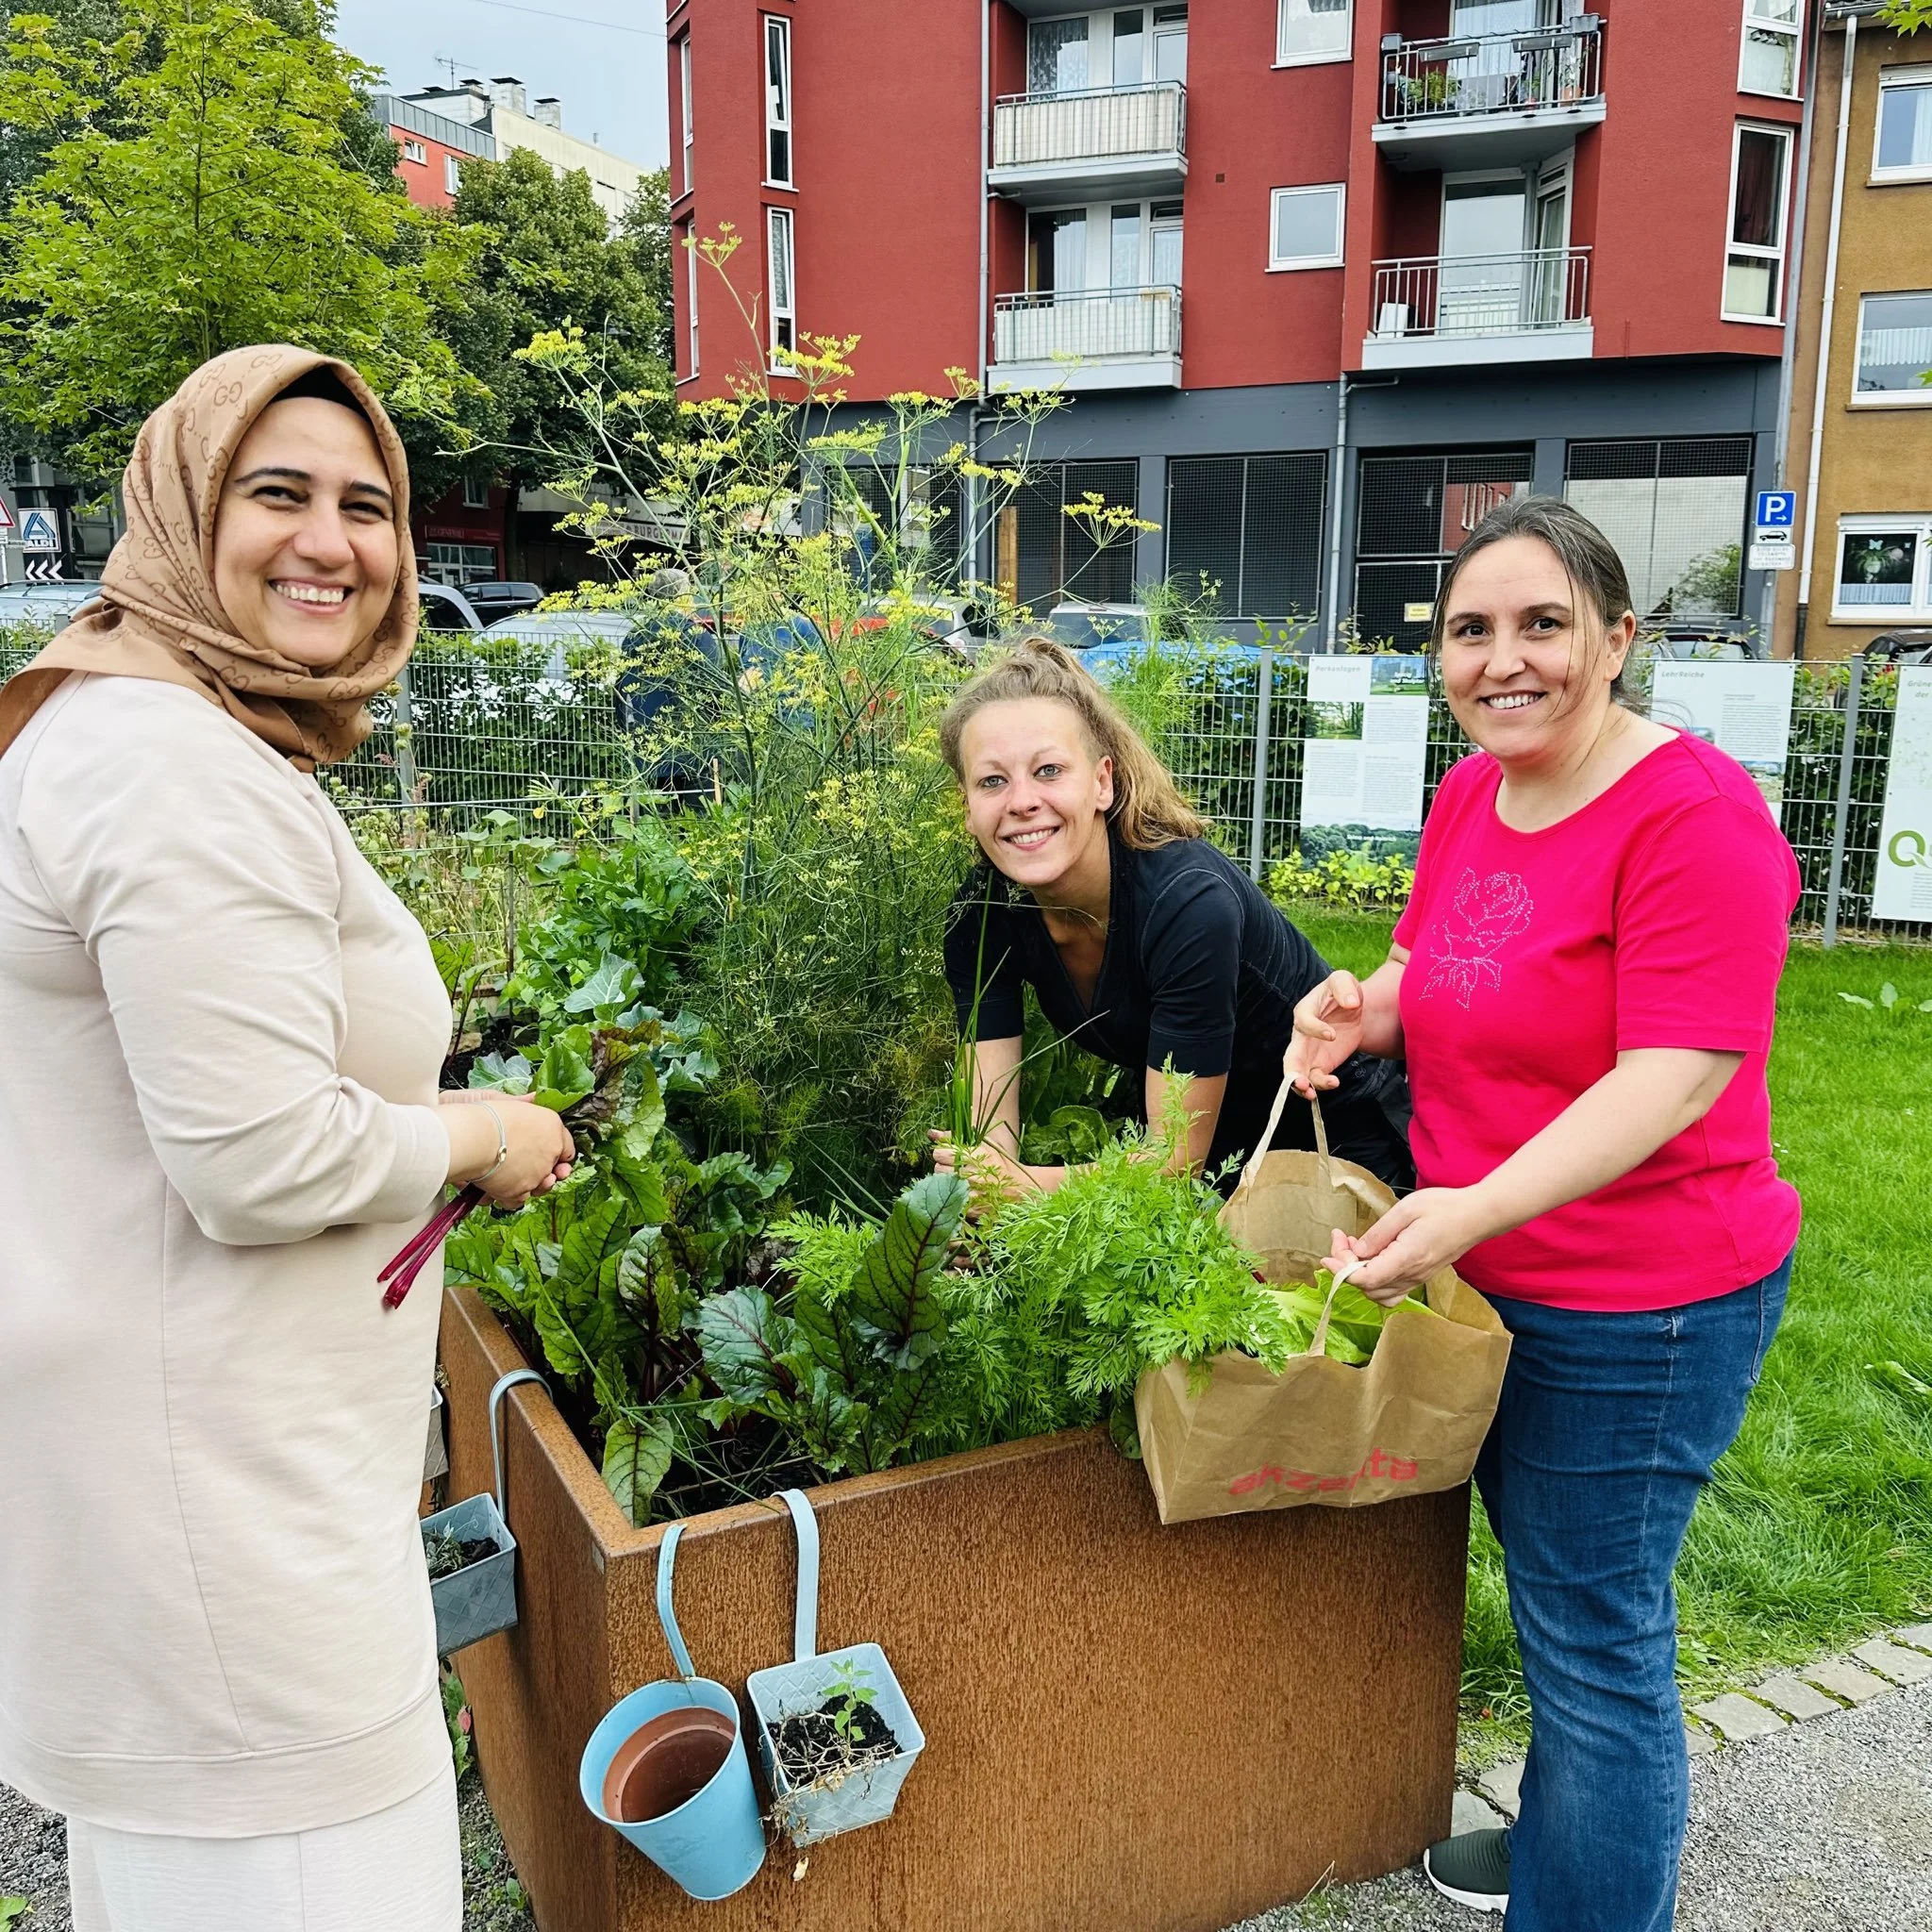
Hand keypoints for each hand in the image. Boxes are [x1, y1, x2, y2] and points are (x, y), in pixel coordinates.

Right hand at [441, 1091, 574, 1208]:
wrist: (471, 1138)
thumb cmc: (486, 1117)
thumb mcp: (509, 1102)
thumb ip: (525, 1105)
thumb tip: (534, 1097)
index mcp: (552, 1127)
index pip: (567, 1144)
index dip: (558, 1151)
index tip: (552, 1154)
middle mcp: (551, 1151)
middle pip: (555, 1168)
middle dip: (547, 1171)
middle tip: (536, 1171)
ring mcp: (537, 1174)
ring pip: (539, 1186)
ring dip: (531, 1186)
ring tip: (518, 1180)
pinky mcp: (521, 1191)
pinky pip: (519, 1199)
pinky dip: (509, 1196)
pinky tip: (500, 1189)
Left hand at [928, 1129, 1054, 1217]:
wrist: (1021, 1188)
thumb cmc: (999, 1164)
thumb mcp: (982, 1145)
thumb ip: (954, 1138)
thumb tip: (931, 1133)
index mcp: (974, 1155)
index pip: (940, 1153)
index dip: (941, 1154)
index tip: (947, 1156)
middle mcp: (972, 1174)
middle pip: (938, 1170)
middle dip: (943, 1169)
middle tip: (955, 1170)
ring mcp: (972, 1193)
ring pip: (943, 1187)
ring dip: (947, 1184)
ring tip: (959, 1182)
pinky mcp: (973, 1209)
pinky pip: (952, 1201)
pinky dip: (956, 1197)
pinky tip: (965, 1194)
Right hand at [1285, 970, 1366, 1098]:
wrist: (1353, 1010)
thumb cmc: (1343, 992)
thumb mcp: (1343, 980)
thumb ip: (1344, 986)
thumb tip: (1351, 1002)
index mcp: (1304, 1011)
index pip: (1303, 1021)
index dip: (1315, 1029)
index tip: (1332, 1035)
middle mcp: (1301, 1034)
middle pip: (1290, 1055)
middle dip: (1292, 1071)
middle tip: (1300, 1082)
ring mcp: (1308, 1052)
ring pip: (1298, 1072)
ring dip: (1300, 1085)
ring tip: (1310, 1094)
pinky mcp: (1320, 1063)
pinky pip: (1314, 1078)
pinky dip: (1321, 1085)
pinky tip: (1334, 1083)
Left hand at [1323, 1187, 1493, 1303]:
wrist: (1478, 1216)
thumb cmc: (1444, 1208)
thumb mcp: (1405, 1210)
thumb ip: (1379, 1233)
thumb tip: (1358, 1251)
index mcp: (1407, 1258)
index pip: (1365, 1280)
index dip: (1341, 1271)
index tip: (1329, 1253)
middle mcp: (1412, 1274)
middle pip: (1368, 1288)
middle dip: (1346, 1267)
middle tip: (1342, 1239)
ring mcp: (1418, 1278)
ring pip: (1379, 1293)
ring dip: (1360, 1274)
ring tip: (1355, 1246)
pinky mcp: (1422, 1275)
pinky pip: (1392, 1290)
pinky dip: (1375, 1278)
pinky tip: (1373, 1256)